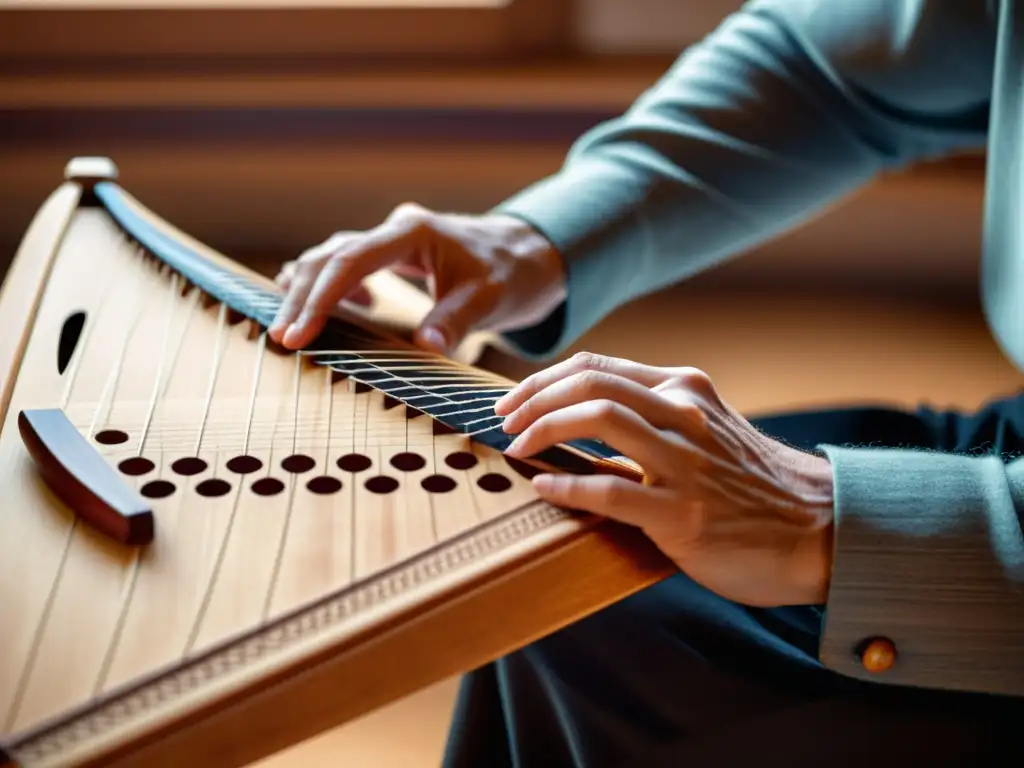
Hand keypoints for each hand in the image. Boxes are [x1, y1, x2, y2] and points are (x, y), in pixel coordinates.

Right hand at [269, 204, 565, 353]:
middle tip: (283, 339)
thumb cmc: (511, 274)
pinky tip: (330, 312)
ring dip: (308, 289)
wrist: (529, 254)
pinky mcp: (392, 253)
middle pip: (330, 257)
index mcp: (413, 232)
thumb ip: (456, 320)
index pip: (351, 260)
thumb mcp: (490, 299)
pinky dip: (328, 285)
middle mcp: (395, 229)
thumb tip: (425, 347)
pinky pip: (346, 264)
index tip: (300, 332)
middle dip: (302, 297)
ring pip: (332, 257)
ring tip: (291, 328)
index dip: (321, 296)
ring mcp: (391, 239)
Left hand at [495, 353, 835, 607]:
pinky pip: (612, 491)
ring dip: (544, 429)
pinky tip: (542, 487)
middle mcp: (684, 414)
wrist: (818, 528)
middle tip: (503, 420)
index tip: (513, 401)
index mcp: (684, 389)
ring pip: (598, 419)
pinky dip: (568, 485)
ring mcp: (686, 462)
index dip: (543, 380)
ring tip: (516, 448)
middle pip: (590, 383)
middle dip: (533, 398)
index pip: (597, 366)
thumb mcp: (705, 428)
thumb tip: (577, 423)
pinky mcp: (684, 513)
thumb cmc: (749, 482)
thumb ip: (650, 418)